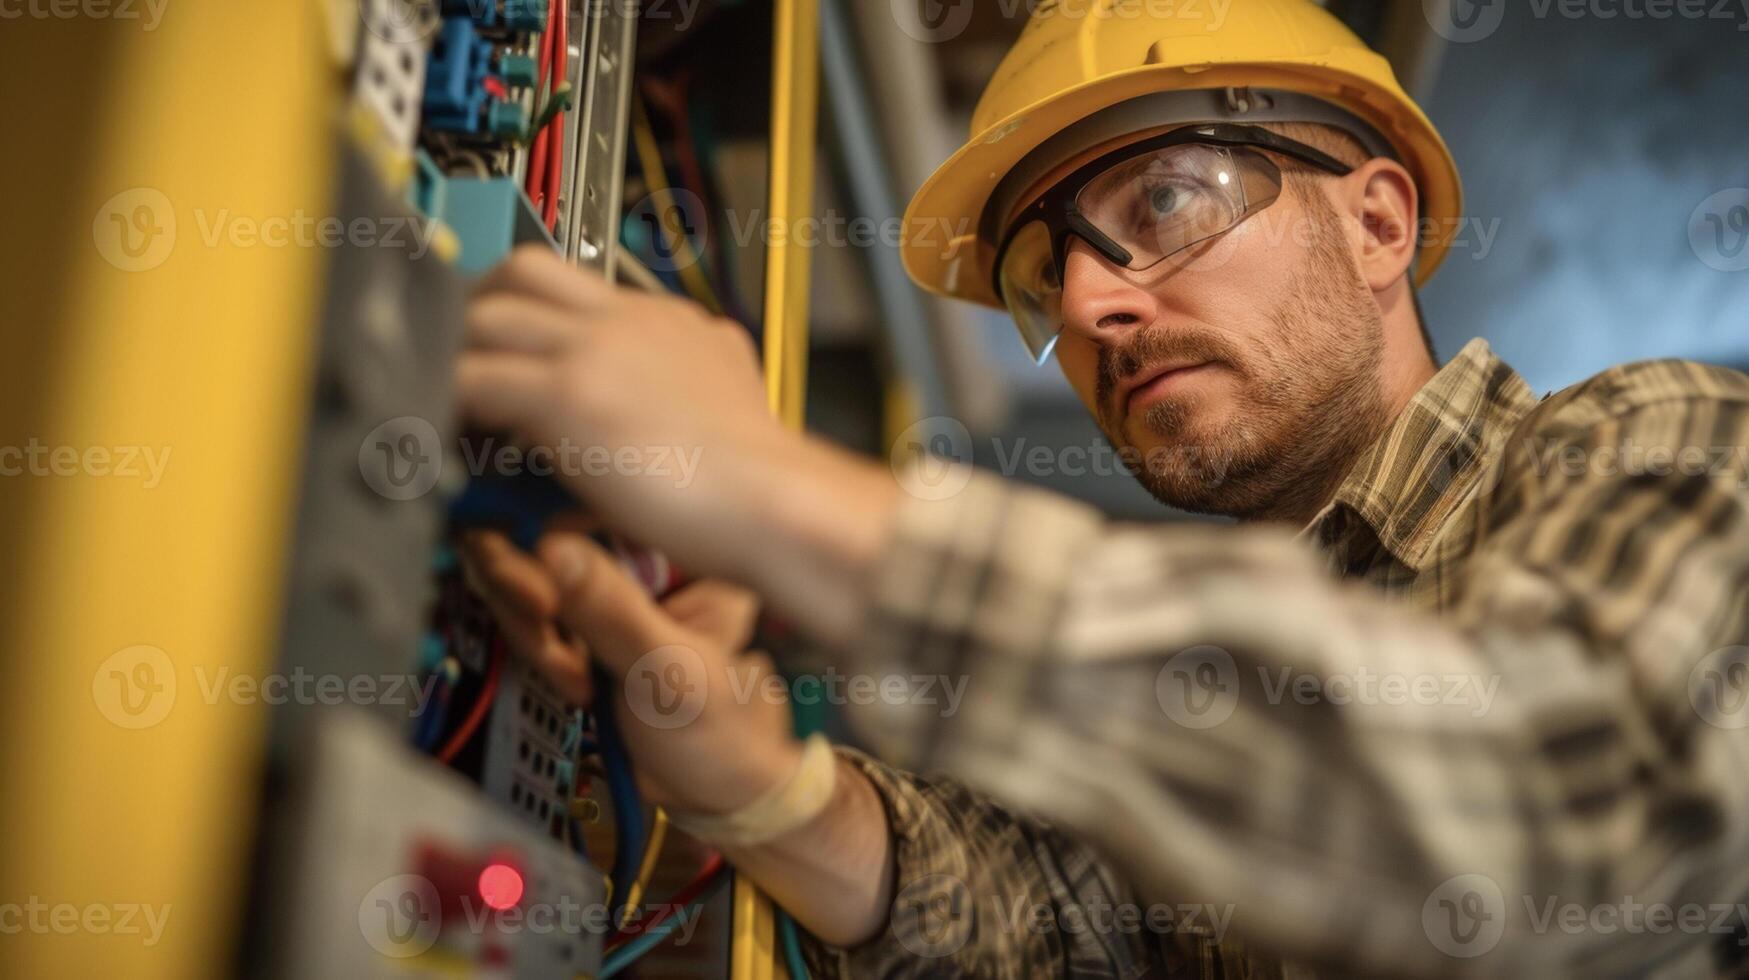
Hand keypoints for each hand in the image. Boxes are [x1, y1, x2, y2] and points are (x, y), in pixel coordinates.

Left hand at [456, 245, 901, 646]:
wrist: (778, 502)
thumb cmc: (763, 484)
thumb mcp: (733, 405)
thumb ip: (693, 384)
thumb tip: (674, 405)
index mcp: (671, 322)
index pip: (578, 283)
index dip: (532, 308)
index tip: (514, 345)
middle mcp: (628, 319)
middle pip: (522, 270)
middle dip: (480, 307)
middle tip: (462, 358)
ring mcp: (593, 350)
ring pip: (486, 315)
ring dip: (456, 354)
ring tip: (448, 403)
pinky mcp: (565, 393)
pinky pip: (471, 379)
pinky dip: (445, 402)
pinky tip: (444, 437)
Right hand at [461, 525, 801, 814]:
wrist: (713, 789)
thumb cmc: (719, 734)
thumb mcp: (669, 674)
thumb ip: (614, 613)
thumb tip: (555, 548)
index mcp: (687, 545)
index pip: (596, 500)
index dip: (545, 524)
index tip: (525, 573)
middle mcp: (645, 549)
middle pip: (546, 527)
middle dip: (530, 589)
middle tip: (545, 635)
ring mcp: (609, 583)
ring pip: (528, 569)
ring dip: (534, 628)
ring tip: (575, 677)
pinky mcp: (583, 615)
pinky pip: (529, 608)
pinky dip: (536, 645)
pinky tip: (572, 681)